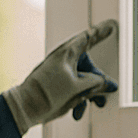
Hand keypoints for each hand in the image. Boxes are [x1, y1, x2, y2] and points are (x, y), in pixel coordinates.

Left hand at [2, 19, 119, 129]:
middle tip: (108, 89)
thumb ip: (97, 84)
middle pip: (89, 65)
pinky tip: (77, 111)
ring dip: (90, 93)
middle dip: (99, 80)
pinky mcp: (57, 87)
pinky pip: (75, 90)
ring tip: (94, 104)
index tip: (111, 26)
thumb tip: (109, 84)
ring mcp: (61, 74)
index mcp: (67, 53)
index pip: (88, 37)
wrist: (25, 109)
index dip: (101, 32)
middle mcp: (64, 61)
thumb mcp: (78, 87)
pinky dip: (79, 100)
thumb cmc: (45, 93)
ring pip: (83, 80)